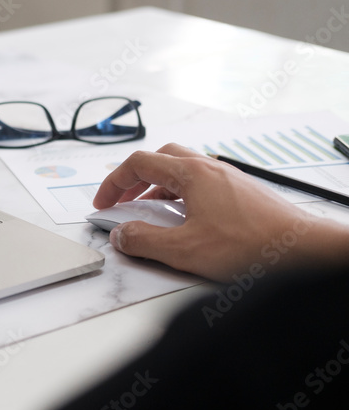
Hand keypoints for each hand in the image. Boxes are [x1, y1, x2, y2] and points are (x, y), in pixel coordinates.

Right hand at [93, 143, 348, 281]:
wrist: (305, 251)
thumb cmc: (253, 247)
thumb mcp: (185, 250)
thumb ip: (144, 241)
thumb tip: (120, 235)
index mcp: (191, 173)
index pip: (139, 163)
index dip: (113, 182)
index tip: (104, 203)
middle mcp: (210, 169)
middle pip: (161, 158)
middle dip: (135, 177)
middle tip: (123, 200)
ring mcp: (229, 179)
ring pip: (182, 170)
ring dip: (159, 187)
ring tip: (150, 213)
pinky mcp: (242, 193)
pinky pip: (201, 184)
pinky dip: (181, 195)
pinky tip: (185, 221)